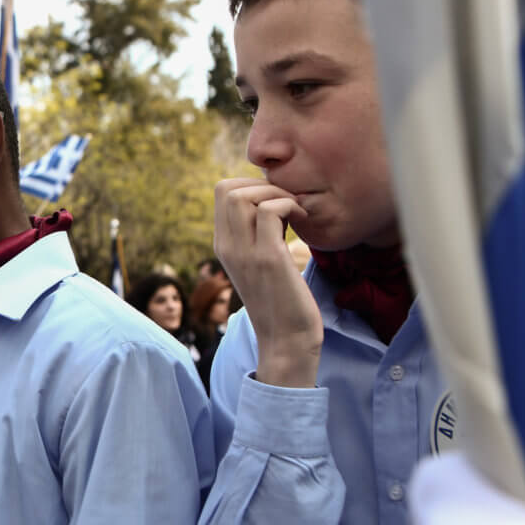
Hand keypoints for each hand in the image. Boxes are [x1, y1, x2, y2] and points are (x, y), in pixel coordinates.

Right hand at [213, 178, 321, 387]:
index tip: (276, 203)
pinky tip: (303, 220)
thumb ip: (257, 237)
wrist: (287, 340)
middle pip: (226, 188)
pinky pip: (270, 211)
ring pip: (243, 195)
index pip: (222, 192)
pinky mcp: (268, 258)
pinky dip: (290, 205)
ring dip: (275, 193)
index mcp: (223, 246)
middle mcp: (227, 247)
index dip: (251, 186)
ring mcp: (245, 252)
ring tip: (294, 211)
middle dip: (261, 184)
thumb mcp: (260, 264)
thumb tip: (272, 205)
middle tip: (286, 204)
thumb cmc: (282, 302)